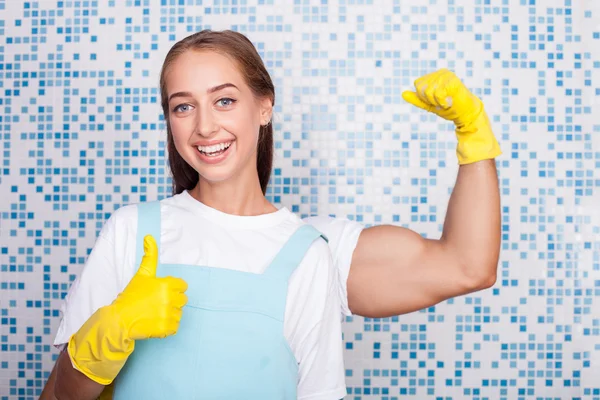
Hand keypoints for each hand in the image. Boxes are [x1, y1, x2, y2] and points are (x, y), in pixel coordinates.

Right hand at [67, 235, 187, 384]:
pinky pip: (175, 327)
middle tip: (157, 304)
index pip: (183, 286)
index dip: (173, 288)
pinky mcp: (166, 329)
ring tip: (154, 313)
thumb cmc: (130, 296)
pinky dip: (167, 327)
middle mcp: (169, 299)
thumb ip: (149, 256)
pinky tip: (155, 322)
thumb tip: (149, 236)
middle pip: (183, 300)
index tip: (161, 292)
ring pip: (179, 313)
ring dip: (169, 314)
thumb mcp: (142, 274)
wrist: (118, 320)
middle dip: (172, 301)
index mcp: (166, 285)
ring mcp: (168, 315)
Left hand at [402, 68, 501, 163]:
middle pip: (421, 88)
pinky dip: (443, 102)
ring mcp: (447, 75)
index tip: (436, 100)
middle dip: (430, 100)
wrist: (466, 114)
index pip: (418, 84)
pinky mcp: (452, 80)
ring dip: (437, 102)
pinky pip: (437, 94)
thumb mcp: (429, 104)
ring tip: (447, 101)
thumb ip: (417, 99)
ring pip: (428, 92)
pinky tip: (451, 101)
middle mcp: (440, 73)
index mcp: (434, 76)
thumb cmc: (449, 108)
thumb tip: (403, 94)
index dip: (424, 97)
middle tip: (442, 101)